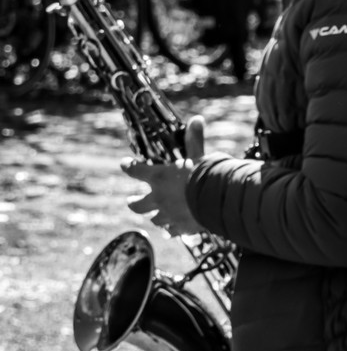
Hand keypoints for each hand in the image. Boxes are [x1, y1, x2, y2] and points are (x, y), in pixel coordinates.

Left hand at [122, 116, 205, 236]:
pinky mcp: (181, 228)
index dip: (128, 166)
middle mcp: (159, 198)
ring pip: (154, 219)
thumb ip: (195, 140)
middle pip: (137, 205)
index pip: (135, 170)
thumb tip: (197, 119)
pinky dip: (172, 230)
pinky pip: (172, 231)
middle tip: (131, 201)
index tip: (124, 164)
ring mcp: (168, 215)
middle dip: (133, 203)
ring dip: (155, 217)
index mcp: (159, 178)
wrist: (217, 201)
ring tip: (157, 217)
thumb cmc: (206, 175)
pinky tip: (173, 230)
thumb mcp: (200, 155)